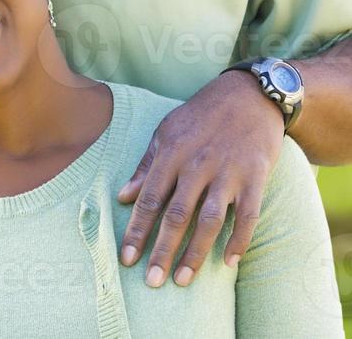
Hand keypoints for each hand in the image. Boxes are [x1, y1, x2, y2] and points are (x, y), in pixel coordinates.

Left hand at [117, 70, 284, 286]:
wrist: (248, 96)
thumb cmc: (200, 116)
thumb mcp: (166, 132)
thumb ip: (146, 165)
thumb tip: (123, 196)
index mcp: (171, 155)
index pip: (149, 199)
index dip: (137, 230)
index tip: (127, 258)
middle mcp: (197, 166)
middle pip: (177, 215)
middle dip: (162, 250)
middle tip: (152, 281)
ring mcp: (228, 173)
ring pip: (210, 221)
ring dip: (196, 252)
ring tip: (184, 279)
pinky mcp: (255, 178)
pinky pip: (248, 215)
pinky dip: (240, 240)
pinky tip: (230, 262)